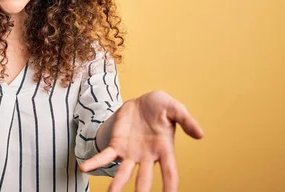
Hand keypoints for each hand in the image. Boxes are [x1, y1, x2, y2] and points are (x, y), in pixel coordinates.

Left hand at [79, 90, 203, 191]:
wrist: (142, 101)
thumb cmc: (161, 106)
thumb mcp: (175, 108)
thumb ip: (186, 120)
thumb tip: (200, 134)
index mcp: (165, 149)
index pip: (169, 172)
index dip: (170, 185)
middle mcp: (148, 156)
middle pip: (144, 178)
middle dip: (142, 191)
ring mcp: (131, 153)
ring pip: (123, 173)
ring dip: (116, 185)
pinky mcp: (117, 145)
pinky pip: (104, 156)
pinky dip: (94, 163)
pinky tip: (84, 168)